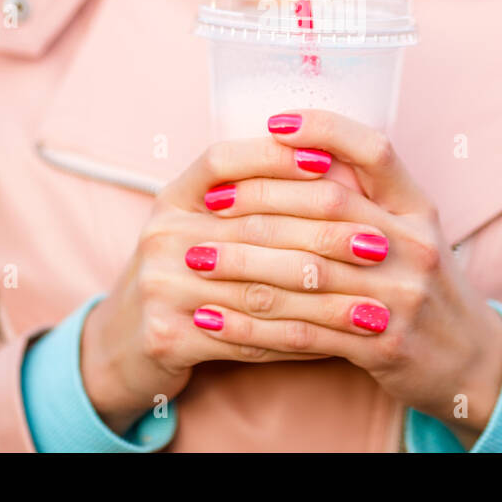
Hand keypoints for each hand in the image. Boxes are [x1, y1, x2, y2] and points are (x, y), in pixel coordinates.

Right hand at [78, 135, 390, 434]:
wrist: (123, 345)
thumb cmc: (184, 275)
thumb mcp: (200, 226)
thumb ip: (250, 200)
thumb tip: (334, 167)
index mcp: (172, 198)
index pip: (222, 161)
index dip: (274, 156)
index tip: (330, 159)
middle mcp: (161, 235)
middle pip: (254, 227)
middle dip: (325, 236)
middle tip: (378, 244)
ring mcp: (160, 286)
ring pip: (261, 289)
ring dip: (325, 300)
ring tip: (373, 304)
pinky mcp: (168, 336)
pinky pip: (248, 339)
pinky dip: (299, 341)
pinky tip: (337, 342)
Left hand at [186, 110, 501, 446]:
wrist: (471, 362)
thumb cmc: (423, 286)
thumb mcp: (411, 230)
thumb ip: (366, 195)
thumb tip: (298, 152)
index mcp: (419, 207)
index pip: (375, 150)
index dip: (325, 130)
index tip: (273, 123)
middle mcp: (414, 245)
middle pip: (328, 207)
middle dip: (260, 200)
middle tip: (209, 201)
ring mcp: (402, 296)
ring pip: (308, 271)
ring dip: (243, 264)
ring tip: (195, 258)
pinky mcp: (383, 345)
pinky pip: (303, 331)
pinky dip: (252, 326)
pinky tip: (212, 320)